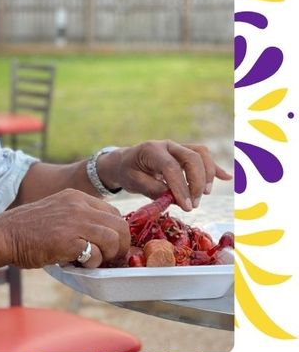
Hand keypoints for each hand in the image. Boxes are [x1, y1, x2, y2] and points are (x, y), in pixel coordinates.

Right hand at [0, 188, 129, 268]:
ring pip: (114, 239)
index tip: (111, 246)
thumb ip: (79, 218)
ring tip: (93, 261)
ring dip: (108, 255)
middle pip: (120, 225)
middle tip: (110, 259)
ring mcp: (75, 222)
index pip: (113, 212)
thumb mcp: (57, 212)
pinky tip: (79, 263)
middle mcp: (79, 206)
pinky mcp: (69, 241)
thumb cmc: (28, 229)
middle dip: (120, 246)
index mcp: (77, 197)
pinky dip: (93, 263)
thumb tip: (102, 237)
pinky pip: (97, 254)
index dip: (117, 231)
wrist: (4, 235)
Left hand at [99, 140, 232, 210]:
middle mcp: (167, 145)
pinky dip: (215, 168)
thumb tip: (175, 198)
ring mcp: (178, 147)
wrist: (125, 161)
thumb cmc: (128, 171)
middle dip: (196, 182)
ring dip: (207, 174)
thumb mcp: (133, 182)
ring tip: (204, 195)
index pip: (171, 167)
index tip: (186, 206)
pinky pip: (203, 157)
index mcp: (151, 150)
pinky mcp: (185, 153)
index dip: (180, 187)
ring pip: (201, 154)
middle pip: (191, 157)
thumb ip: (153, 189)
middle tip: (193, 204)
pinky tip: (227, 178)